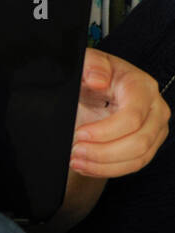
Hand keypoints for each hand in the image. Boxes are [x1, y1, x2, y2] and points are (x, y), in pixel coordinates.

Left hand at [70, 49, 169, 177]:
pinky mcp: (149, 144)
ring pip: (138, 158)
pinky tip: (86, 165)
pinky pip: (134, 165)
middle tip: (75, 151)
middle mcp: (156, 108)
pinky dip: (108, 169)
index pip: (132, 117)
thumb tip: (98, 79)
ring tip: (76, 160)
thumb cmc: (93, 75)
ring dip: (104, 165)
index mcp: (141, 86)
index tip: (79, 134)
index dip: (105, 131)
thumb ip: (91, 65)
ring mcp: (156, 128)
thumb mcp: (87, 63)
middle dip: (103, 152)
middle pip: (139, 142)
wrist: (97, 89)